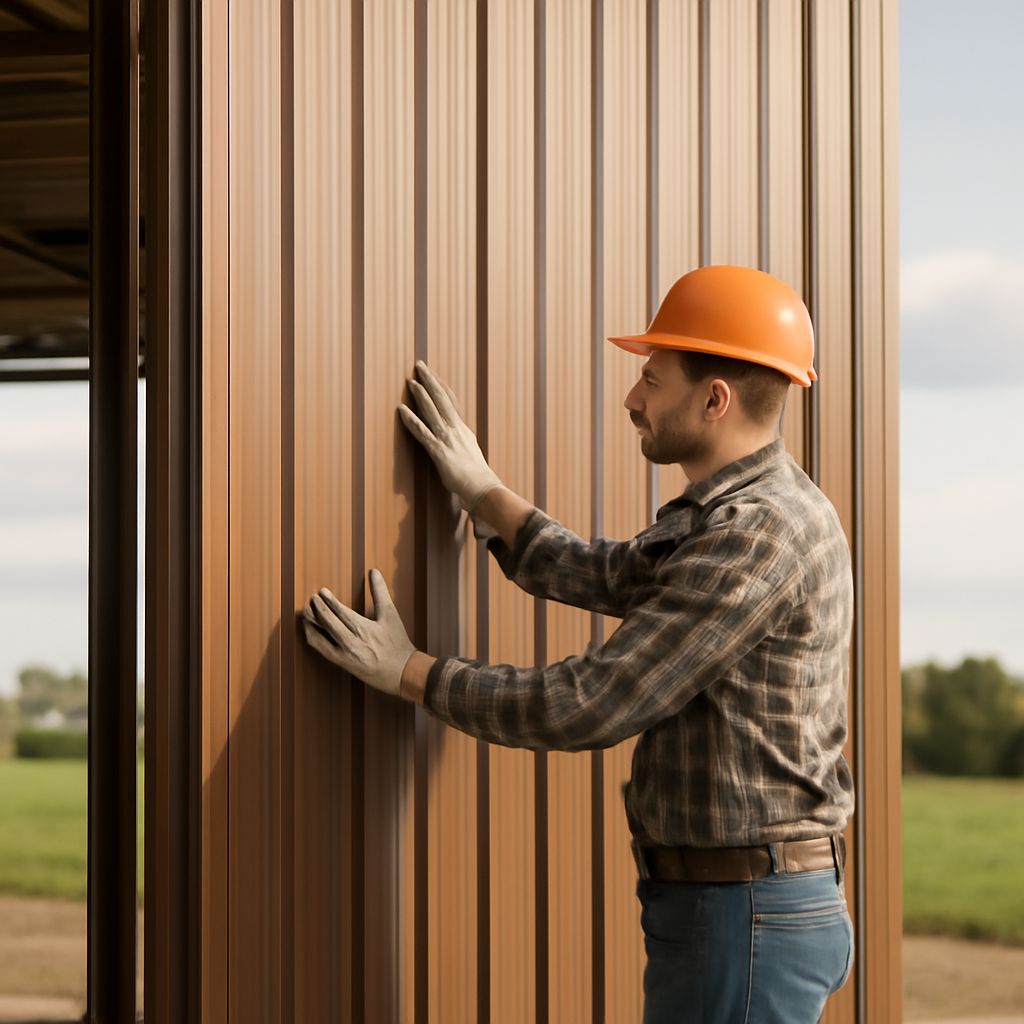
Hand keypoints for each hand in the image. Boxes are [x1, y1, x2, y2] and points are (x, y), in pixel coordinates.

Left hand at [302, 570, 415, 698]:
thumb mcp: (390, 615)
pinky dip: (313, 638)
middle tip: (311, 599)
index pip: (341, 612)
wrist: (401, 672)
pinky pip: (321, 650)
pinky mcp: (341, 663)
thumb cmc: (397, 643)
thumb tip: (374, 571)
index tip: (322, 592)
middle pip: (328, 624)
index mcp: (364, 630)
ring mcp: (344, 655)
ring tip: (307, 612)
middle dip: (318, 610)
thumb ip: (380, 592)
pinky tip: (310, 630)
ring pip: (320, 638)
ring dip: (311, 624)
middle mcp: (351, 643)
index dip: (330, 601)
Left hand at [398, 360, 502, 511]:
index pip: (451, 402)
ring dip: (420, 395)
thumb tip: (459, 444)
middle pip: (441, 399)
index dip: (441, 387)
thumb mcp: (470, 455)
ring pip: (432, 411)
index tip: (433, 376)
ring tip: (410, 381)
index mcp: (462, 430)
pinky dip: (411, 420)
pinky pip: (422, 432)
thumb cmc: (477, 477)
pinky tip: (401, 410)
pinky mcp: (438, 451)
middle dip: (430, 380)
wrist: (482, 487)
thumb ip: (462, 445)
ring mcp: (447, 439)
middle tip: (419, 365)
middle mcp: (455, 430)